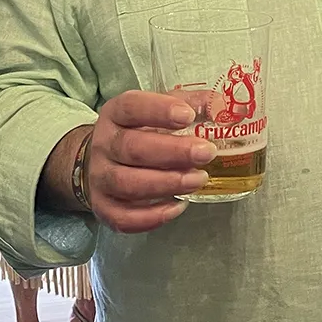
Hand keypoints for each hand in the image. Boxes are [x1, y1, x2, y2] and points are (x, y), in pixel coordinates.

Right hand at [85, 90, 213, 234]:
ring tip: (198, 179)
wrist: (100, 161)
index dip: (158, 111)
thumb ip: (189, 104)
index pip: (131, 107)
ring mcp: (99, 178)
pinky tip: (178, 206)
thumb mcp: (158, 111)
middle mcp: (104, 144)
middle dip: (173, 152)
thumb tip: (222, 105)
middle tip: (206, 153)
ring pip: (128, 184)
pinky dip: (152, 216)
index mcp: (116, 114)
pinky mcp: (103, 207)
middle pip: (132, 148)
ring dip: (167, 184)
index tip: (187, 116)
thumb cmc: (138, 133)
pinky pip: (124, 217)